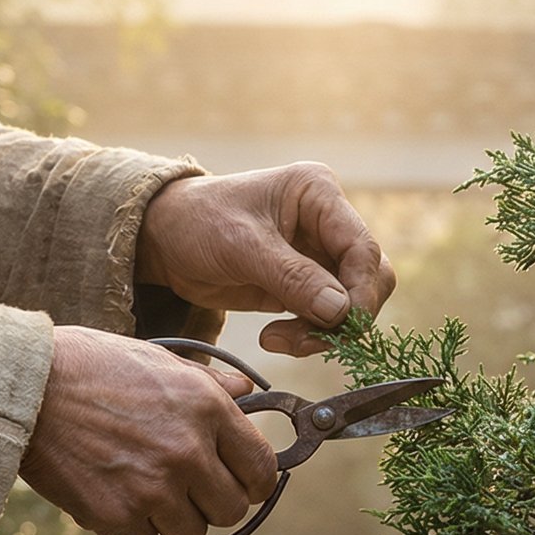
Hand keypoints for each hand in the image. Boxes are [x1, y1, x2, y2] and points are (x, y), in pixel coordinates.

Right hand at [20, 327, 278, 534]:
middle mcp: (189, 452)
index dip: (256, 483)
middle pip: (232, 510)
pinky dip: (132, 523)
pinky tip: (111, 490)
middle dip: (213, 503)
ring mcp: (154, 487)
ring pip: (191, 531)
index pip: (262, 470)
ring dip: (173, 516)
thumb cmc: (89, 366)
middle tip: (188, 488)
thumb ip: (208, 383)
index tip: (242, 484)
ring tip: (143, 485)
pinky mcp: (117, 515)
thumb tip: (246, 390)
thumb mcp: (158, 359)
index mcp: (208, 409)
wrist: (24, 386)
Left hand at [134, 163, 396, 355]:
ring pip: (352, 304)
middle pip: (369, 278)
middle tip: (305, 339)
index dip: (360, 291)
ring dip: (324, 331)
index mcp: (319, 194)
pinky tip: (274, 337)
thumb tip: (341, 311)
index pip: (362, 247)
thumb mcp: (241, 246)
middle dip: (344, 315)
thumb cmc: (198, 223)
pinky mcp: (307, 285)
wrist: (165, 240)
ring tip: (278, 340)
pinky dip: (309, 335)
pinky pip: (328, 318)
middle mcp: (329, 222)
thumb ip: (293, 277)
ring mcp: (320, 255)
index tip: (340, 323)